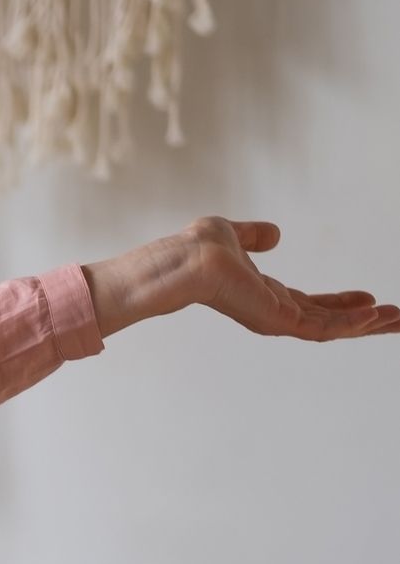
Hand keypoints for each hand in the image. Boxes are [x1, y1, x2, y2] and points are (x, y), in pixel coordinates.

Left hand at [84, 218, 399, 340]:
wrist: (186, 260)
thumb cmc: (197, 248)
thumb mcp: (234, 235)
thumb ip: (254, 237)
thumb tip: (273, 234)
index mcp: (265, 295)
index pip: (313, 304)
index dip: (342, 303)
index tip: (369, 297)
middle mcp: (273, 311)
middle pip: (330, 321)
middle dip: (365, 321)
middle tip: (398, 318)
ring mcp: (275, 319)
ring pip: (332, 328)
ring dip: (366, 325)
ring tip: (397, 319)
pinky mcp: (276, 321)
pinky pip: (320, 328)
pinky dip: (348, 323)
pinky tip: (372, 317)